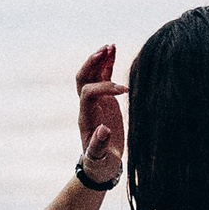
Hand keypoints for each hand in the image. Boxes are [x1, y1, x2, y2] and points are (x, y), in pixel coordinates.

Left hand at [74, 42, 125, 183]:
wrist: (101, 164)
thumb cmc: (101, 162)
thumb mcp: (100, 158)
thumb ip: (99, 145)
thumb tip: (103, 130)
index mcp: (85, 117)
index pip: (88, 93)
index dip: (105, 88)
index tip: (125, 91)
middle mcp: (87, 106)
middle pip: (82, 78)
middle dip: (92, 64)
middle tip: (104, 51)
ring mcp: (95, 100)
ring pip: (92, 74)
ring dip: (100, 59)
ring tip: (111, 45)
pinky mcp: (104, 99)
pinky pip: (103, 77)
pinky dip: (108, 63)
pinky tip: (114, 50)